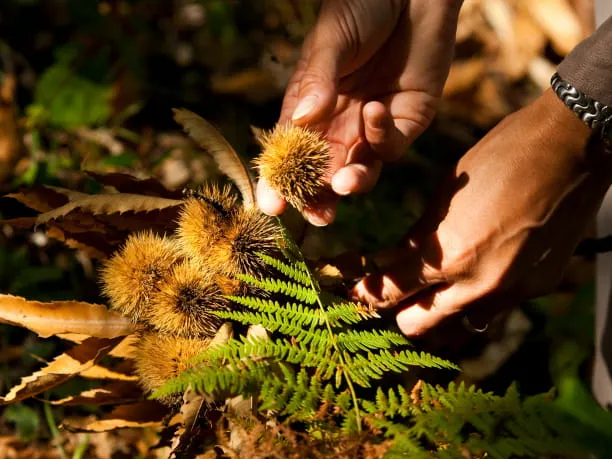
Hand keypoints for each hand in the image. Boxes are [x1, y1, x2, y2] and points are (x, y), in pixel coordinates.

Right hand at [257, 0, 462, 224]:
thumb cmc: (361, 6)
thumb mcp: (331, 41)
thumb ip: (318, 81)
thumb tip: (302, 119)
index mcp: (310, 106)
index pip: (290, 154)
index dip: (280, 182)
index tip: (271, 206)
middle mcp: (339, 123)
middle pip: (323, 174)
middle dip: (318, 199)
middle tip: (316, 215)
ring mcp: (373, 125)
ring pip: (360, 171)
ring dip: (352, 183)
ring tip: (345, 183)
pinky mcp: (409, 119)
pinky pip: (392, 146)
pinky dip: (382, 137)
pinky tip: (375, 110)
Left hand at [350, 89, 611, 336]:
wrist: (575, 149)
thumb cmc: (501, 159)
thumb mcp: (444, 196)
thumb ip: (416, 240)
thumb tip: (386, 263)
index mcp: (449, 255)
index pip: (388, 291)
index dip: (363, 289)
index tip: (350, 284)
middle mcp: (479, 285)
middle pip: (415, 324)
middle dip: (397, 308)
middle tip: (390, 288)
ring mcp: (511, 292)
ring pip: (455, 324)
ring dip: (437, 310)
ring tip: (429, 285)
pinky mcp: (537, 288)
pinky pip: (493, 308)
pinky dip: (475, 297)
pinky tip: (473, 270)